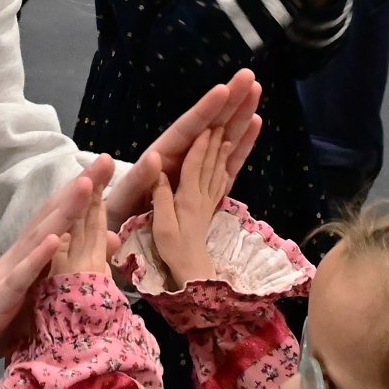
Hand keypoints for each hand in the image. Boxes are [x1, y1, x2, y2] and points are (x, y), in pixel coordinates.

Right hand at [0, 155, 115, 387]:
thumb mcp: (37, 295)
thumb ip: (69, 268)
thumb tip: (108, 242)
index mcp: (31, 256)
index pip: (60, 217)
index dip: (84, 193)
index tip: (108, 164)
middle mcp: (20, 257)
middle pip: (52, 217)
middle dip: (79, 190)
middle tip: (104, 160)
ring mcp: (8, 275)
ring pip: (38, 238)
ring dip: (62, 213)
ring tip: (84, 187)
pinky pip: (20, 277)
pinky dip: (37, 258)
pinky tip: (54, 241)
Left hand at [106, 70, 263, 228]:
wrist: (121, 230)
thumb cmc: (119, 211)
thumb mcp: (124, 196)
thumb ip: (140, 179)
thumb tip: (154, 158)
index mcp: (164, 153)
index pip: (188, 127)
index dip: (205, 109)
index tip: (223, 89)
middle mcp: (183, 154)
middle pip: (210, 123)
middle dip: (230, 100)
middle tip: (249, 76)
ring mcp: (197, 166)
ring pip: (224, 136)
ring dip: (240, 114)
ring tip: (256, 90)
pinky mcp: (208, 183)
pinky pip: (229, 161)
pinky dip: (243, 143)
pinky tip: (255, 123)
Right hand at [150, 127, 238, 287]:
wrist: (191, 269)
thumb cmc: (172, 248)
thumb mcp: (161, 224)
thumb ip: (161, 197)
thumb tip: (158, 169)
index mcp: (188, 197)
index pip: (195, 166)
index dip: (201, 146)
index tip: (206, 126)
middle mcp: (202, 196)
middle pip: (211, 164)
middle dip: (217, 141)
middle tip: (224, 120)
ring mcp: (208, 202)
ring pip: (218, 171)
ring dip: (224, 152)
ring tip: (230, 134)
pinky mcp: (210, 209)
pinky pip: (220, 185)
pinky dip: (224, 171)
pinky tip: (227, 165)